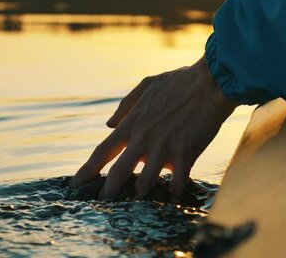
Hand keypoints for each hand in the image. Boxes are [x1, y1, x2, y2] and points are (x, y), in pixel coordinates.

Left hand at [70, 56, 236, 199]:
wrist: (210, 83)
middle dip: (108, 191)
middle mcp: (143, 139)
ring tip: (137, 204)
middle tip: (102, 203)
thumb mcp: (147, 85)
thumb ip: (126, 105)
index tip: (75, 184)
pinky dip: (175, 192)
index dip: (86, 170)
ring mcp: (163, 149)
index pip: (103, 151)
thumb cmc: (180, 81)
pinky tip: (174, 198)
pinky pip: (177, 182)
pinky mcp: (185, 155)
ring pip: (145, 182)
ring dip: (140, 194)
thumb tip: (110, 123)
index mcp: (132, 123)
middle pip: (119, 172)